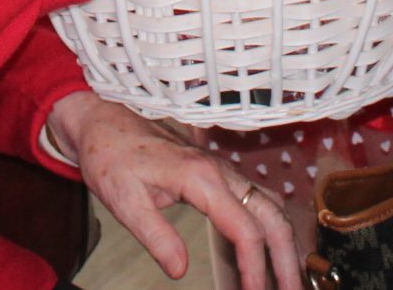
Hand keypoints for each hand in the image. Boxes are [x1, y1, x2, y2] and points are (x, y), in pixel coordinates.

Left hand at [47, 91, 300, 289]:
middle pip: (270, 216)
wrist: (103, 119)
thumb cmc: (111, 155)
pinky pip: (256, 200)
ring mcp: (222, 170)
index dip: (254, 266)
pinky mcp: (217, 173)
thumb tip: (180, 270)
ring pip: (269, 206)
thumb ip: (156, 235)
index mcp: (201, 177)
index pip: (244, 229)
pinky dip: (270, 226)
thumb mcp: (124, 200)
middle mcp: (220, 171)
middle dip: (286, 257)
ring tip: (288, 276)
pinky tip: (269, 248)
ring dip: (283, 241)